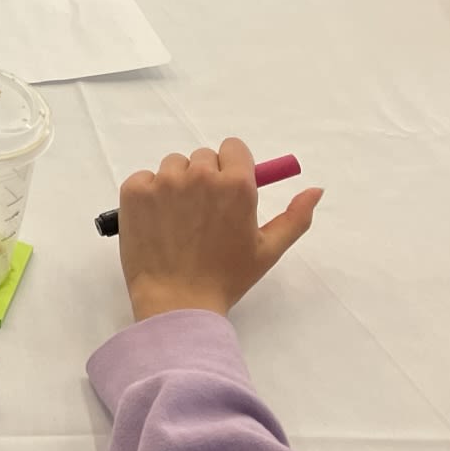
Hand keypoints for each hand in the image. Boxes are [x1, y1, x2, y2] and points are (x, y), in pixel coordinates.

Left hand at [117, 138, 323, 322]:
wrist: (176, 302)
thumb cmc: (226, 277)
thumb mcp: (268, 250)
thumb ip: (295, 217)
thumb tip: (316, 189)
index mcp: (236, 184)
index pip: (233, 148)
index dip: (231, 168)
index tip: (227, 191)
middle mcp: (199, 174)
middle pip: (203, 157)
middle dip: (205, 179)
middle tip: (204, 215)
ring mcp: (163, 180)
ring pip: (173, 166)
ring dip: (177, 185)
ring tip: (180, 222)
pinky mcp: (134, 190)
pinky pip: (144, 178)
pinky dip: (149, 195)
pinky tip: (157, 222)